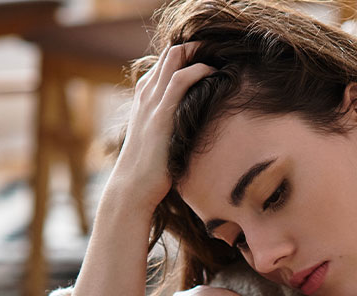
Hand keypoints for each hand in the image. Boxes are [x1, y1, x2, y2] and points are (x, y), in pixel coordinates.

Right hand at [108, 43, 214, 212]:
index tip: (215, 59)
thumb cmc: (151, 169)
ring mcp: (152, 100)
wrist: (132, 188)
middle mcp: (146, 92)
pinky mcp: (161, 113)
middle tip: (223, 53)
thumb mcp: (161, 138)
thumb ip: (174, 124)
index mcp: (145, 96)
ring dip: (201, 52)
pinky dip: (200, 69)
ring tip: (224, 57)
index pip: (167, 61)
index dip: (191, 55)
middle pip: (172, 52)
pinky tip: (215, 73)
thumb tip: (197, 125)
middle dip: (198, 47)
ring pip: (175, 57)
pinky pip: (181, 79)